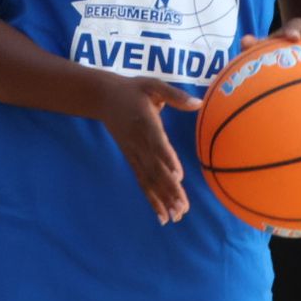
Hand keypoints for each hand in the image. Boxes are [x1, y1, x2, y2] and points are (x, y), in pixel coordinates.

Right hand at [96, 74, 203, 225]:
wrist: (102, 98)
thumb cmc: (133, 90)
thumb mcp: (152, 84)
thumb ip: (175, 95)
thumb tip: (198, 103)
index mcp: (145, 122)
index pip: (157, 142)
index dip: (167, 159)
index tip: (178, 175)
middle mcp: (138, 141)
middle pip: (155, 168)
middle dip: (169, 189)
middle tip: (182, 207)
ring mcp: (133, 153)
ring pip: (149, 179)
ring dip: (162, 199)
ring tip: (176, 216)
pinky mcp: (131, 159)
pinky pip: (142, 181)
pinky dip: (152, 199)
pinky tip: (162, 215)